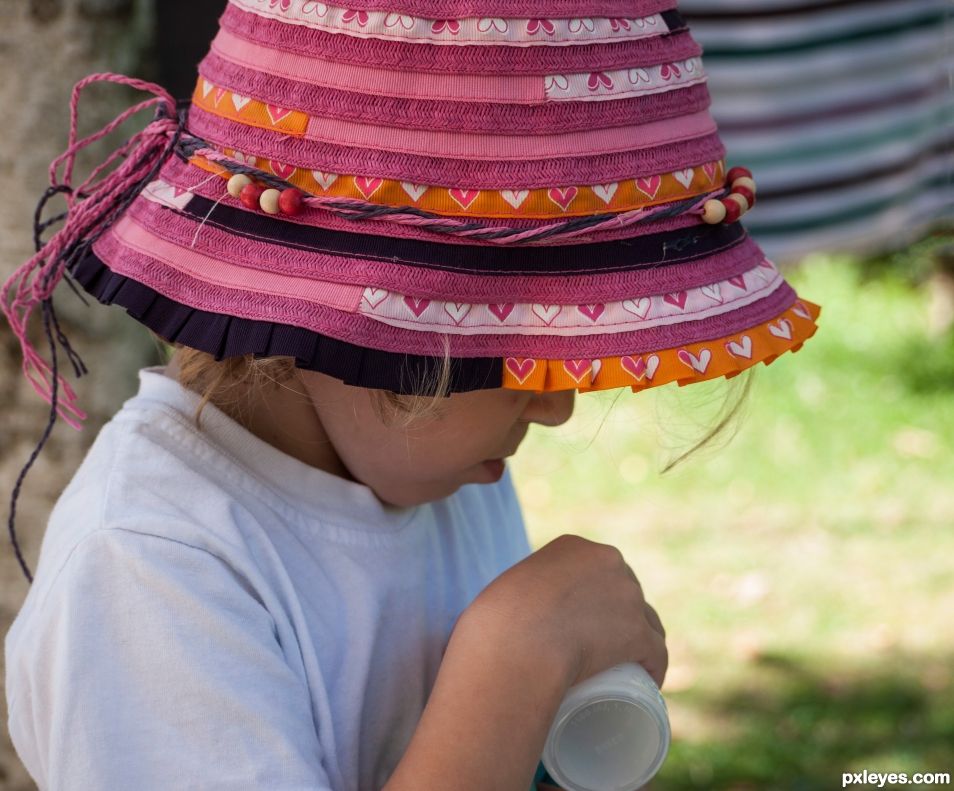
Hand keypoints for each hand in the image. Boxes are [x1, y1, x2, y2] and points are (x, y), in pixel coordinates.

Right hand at [464, 534, 668, 690]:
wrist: (515, 642)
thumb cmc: (496, 622)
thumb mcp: (504, 592)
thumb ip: (508, 594)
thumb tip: (495, 619)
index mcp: (575, 546)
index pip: (599, 569)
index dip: (597, 597)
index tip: (584, 625)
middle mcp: (608, 560)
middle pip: (625, 591)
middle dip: (620, 617)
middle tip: (601, 652)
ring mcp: (627, 595)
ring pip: (646, 621)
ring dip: (641, 642)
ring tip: (627, 668)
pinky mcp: (638, 631)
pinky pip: (656, 652)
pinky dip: (654, 668)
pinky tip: (650, 682)